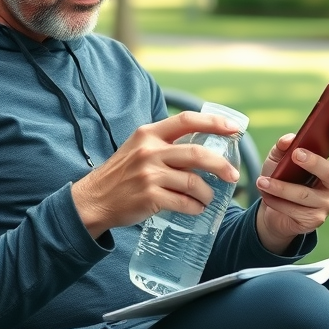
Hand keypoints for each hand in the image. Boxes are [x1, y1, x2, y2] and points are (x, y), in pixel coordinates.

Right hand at [71, 112, 241, 237]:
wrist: (94, 199)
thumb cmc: (121, 174)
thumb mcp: (138, 148)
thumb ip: (164, 144)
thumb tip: (202, 144)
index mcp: (148, 134)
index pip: (187, 120)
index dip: (214, 123)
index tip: (234, 128)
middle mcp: (149, 151)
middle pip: (197, 154)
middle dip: (221, 165)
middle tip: (233, 176)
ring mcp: (149, 175)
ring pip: (194, 182)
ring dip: (208, 193)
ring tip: (208, 198)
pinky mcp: (150, 197)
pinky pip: (184, 202)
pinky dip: (195, 207)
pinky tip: (196, 208)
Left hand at [254, 116, 328, 253]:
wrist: (275, 213)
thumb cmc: (283, 179)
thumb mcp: (279, 160)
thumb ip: (283, 147)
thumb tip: (288, 139)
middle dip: (313, 162)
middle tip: (296, 153)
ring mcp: (327, 204)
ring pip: (304, 194)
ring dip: (281, 187)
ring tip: (262, 181)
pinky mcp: (315, 220)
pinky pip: (294, 210)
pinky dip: (276, 201)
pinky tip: (264, 195)